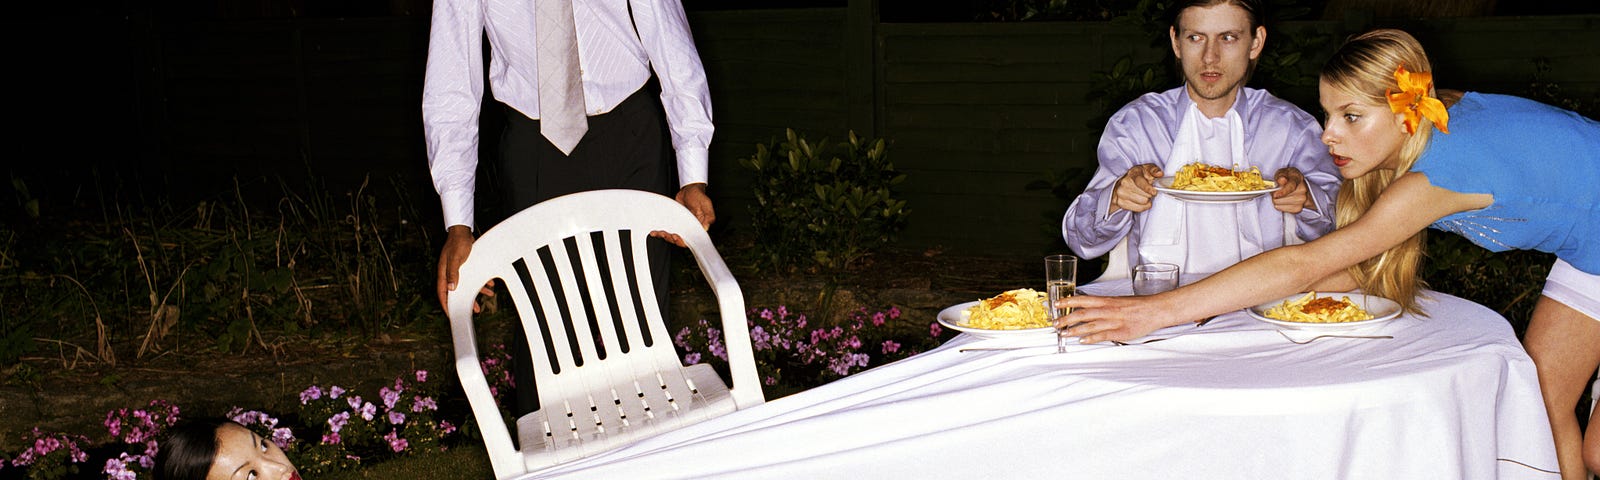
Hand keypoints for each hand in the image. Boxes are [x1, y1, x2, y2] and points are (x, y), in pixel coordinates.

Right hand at [436, 225, 494, 312]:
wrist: (463, 231)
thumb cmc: (457, 243)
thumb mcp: (455, 259)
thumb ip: (453, 273)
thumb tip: (452, 288)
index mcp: (444, 273)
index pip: (443, 292)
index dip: (446, 304)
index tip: (450, 314)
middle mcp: (450, 273)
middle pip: (456, 291)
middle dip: (465, 302)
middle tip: (473, 310)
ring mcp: (458, 270)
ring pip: (467, 285)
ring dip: (476, 292)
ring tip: (486, 297)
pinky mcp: (466, 266)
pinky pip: (473, 277)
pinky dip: (482, 282)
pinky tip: (490, 285)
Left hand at [651, 183, 715, 247]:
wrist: (689, 189)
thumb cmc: (699, 196)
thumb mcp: (706, 205)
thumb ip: (708, 216)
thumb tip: (706, 228)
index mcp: (699, 226)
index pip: (692, 240)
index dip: (683, 241)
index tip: (677, 237)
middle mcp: (689, 228)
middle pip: (681, 240)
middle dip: (673, 239)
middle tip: (668, 235)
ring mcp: (681, 225)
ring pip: (673, 236)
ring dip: (666, 237)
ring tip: (660, 233)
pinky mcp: (674, 221)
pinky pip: (668, 229)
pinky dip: (661, 232)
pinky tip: (656, 232)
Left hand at [1055, 294, 1184, 343]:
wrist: (1155, 310)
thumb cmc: (1137, 305)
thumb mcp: (1117, 301)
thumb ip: (1102, 305)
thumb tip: (1088, 308)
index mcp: (1106, 301)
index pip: (1082, 300)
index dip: (1068, 302)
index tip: (1056, 304)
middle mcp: (1107, 310)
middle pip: (1082, 314)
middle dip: (1066, 319)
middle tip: (1055, 324)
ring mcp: (1113, 321)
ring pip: (1089, 325)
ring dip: (1074, 330)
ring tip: (1064, 334)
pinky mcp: (1120, 332)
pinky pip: (1102, 335)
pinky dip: (1091, 338)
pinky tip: (1083, 341)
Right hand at [1110, 164, 1162, 213]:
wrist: (1122, 182)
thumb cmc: (1137, 175)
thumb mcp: (1146, 168)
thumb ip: (1154, 170)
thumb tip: (1159, 174)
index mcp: (1132, 173)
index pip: (1139, 182)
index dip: (1148, 188)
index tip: (1154, 192)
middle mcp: (1124, 183)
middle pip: (1143, 195)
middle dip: (1149, 194)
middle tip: (1149, 191)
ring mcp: (1121, 194)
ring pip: (1142, 202)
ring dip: (1147, 200)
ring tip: (1145, 195)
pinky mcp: (1121, 203)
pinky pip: (1138, 208)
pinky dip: (1143, 206)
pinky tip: (1141, 201)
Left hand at [1271, 167, 1313, 214]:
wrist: (1298, 185)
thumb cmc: (1288, 177)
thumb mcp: (1282, 172)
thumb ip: (1280, 176)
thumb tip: (1281, 180)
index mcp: (1297, 178)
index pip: (1291, 187)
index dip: (1282, 191)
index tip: (1275, 194)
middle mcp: (1303, 190)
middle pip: (1284, 197)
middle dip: (1275, 195)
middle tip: (1275, 191)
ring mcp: (1302, 200)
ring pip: (1281, 204)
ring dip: (1277, 200)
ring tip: (1279, 195)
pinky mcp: (1298, 209)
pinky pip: (1282, 209)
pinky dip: (1279, 206)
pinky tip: (1282, 200)